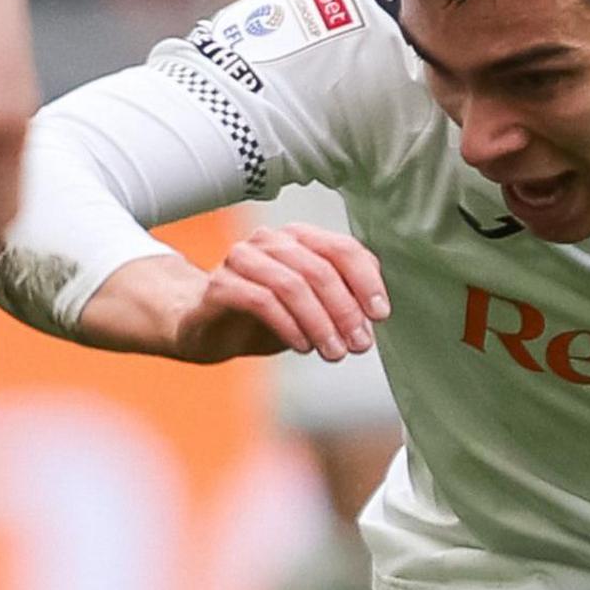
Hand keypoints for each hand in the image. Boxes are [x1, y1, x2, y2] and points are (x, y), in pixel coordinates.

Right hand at [169, 223, 389, 364]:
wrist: (208, 328)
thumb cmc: (268, 315)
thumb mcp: (313, 306)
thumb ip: (344, 299)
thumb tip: (377, 313)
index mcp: (300, 238)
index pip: (343, 248)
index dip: (367, 281)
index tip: (381, 315)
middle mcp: (271, 241)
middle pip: (319, 269)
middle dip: (345, 311)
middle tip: (359, 345)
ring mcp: (242, 259)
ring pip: (292, 284)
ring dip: (320, 323)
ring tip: (334, 352)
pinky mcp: (220, 285)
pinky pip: (261, 301)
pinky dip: (288, 326)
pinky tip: (302, 346)